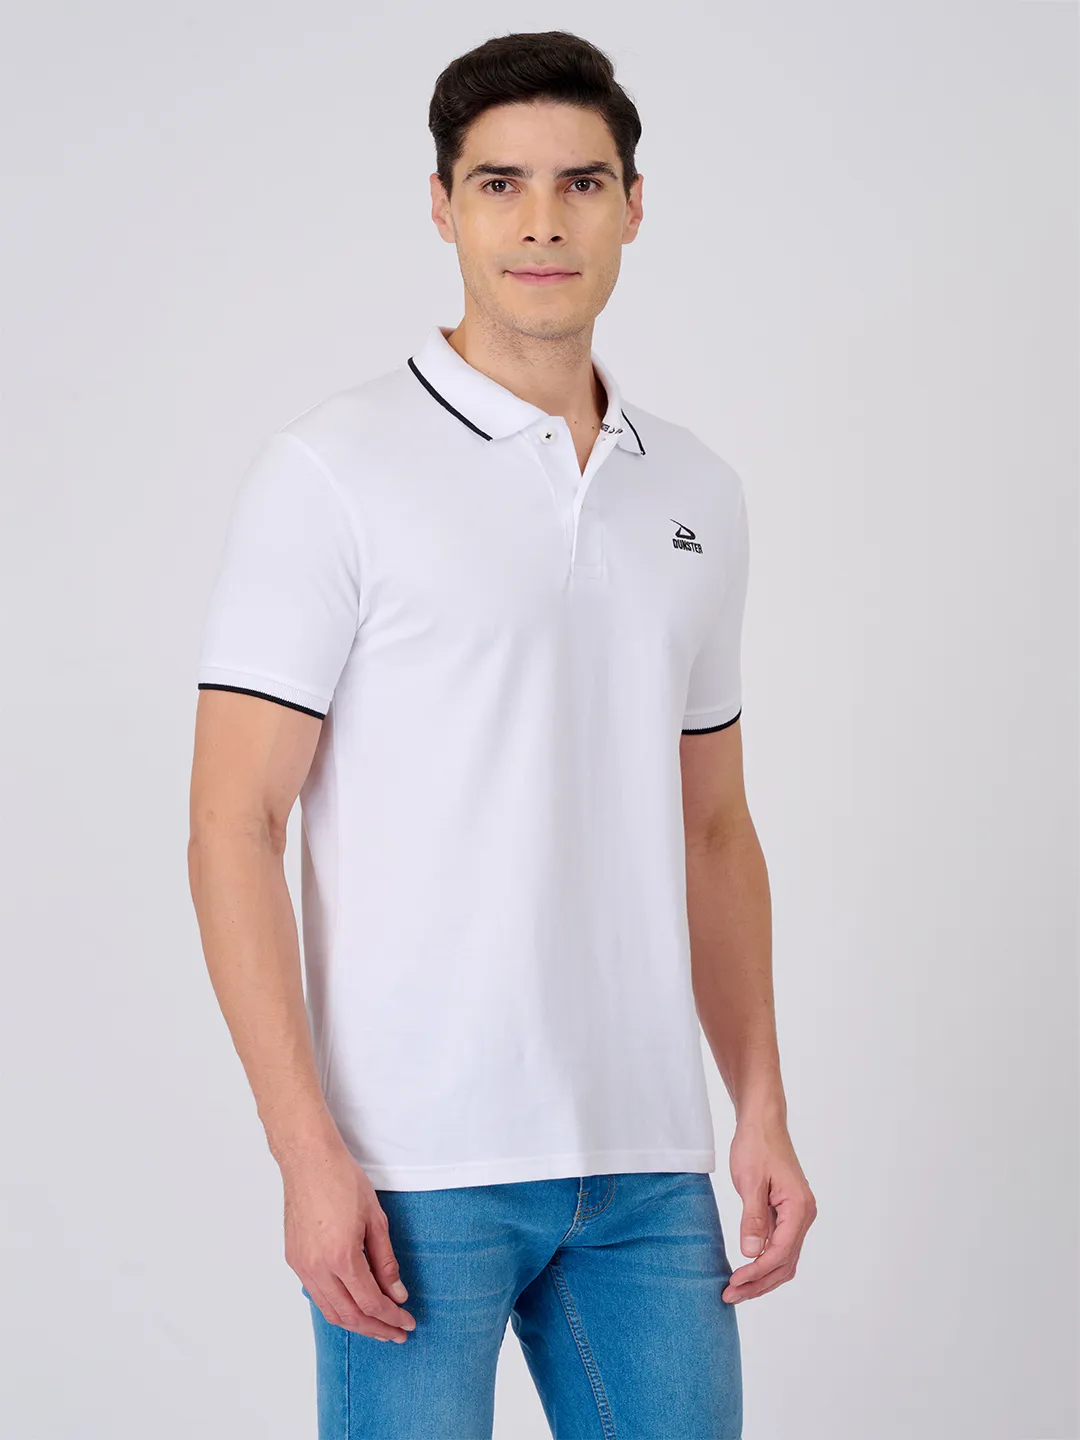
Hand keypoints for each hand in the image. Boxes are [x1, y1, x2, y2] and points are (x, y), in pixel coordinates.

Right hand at [282, 1142, 416, 1340]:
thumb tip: (397, 1294)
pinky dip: (337, 1307)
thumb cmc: (344, 1181)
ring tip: (378, 1326)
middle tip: (397, 1334)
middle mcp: (317, 1268)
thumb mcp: (375, 1219)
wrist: (308, 1160)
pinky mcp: (294, 1260)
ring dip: (355, 1323)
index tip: (407, 1323)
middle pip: (349, 1315)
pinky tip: (353, 1306)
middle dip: (376, 1329)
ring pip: (329, 1311)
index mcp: (341, 1256)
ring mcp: (302, 1266)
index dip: (391, 1318)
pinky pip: (316, 1295)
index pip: (370, 1302)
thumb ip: (386, 1262)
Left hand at [722, 1114, 815, 1304]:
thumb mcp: (750, 1180)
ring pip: (784, 1258)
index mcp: (799, 1208)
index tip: (734, 1282)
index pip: (780, 1252)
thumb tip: (751, 1254)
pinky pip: (779, 1245)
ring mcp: (797, 1215)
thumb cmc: (756, 1145)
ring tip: (736, 1290)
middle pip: (785, 1263)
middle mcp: (804, 1215)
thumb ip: (752, 1218)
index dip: (757, 1272)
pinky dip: (764, 1261)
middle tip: (730, 1295)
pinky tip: (746, 1269)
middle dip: (759, 1283)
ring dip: (762, 1276)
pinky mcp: (787, 1213)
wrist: (763, 1121)